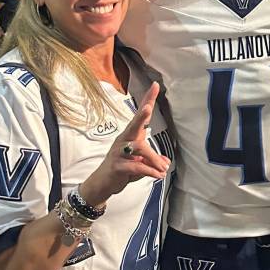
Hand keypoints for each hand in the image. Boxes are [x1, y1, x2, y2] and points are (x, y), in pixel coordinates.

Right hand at [79, 84, 169, 205]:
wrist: (104, 184)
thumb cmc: (122, 169)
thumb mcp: (141, 164)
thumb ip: (153, 160)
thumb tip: (165, 163)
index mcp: (130, 135)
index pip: (140, 115)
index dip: (148, 100)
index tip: (155, 86)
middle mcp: (123, 140)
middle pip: (133, 126)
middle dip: (141, 116)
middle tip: (148, 108)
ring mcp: (119, 152)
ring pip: (139, 149)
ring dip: (154, 159)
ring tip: (164, 169)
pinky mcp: (117, 166)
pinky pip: (136, 166)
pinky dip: (149, 171)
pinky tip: (158, 175)